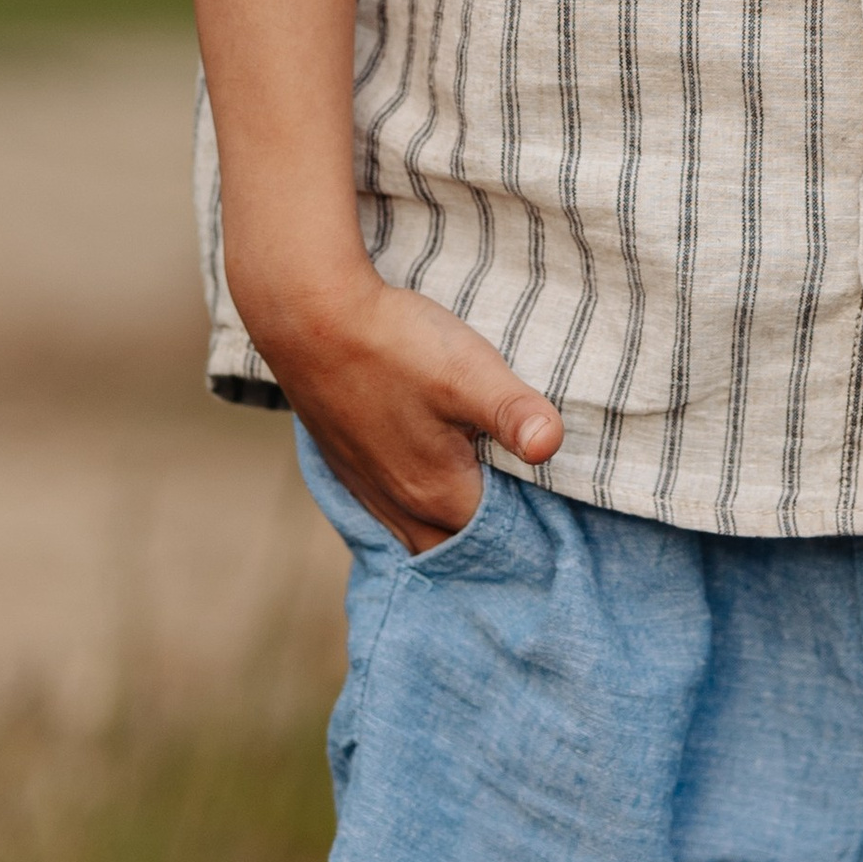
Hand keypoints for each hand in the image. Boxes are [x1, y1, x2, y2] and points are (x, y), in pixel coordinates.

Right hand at [261, 273, 563, 553]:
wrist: (308, 318)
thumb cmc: (392, 344)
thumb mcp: (468, 371)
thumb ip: (514, 412)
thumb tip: (552, 446)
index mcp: (438, 495)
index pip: (497, 539)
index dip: (529, 525)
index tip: (554, 507)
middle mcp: (400, 506)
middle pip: (455, 544)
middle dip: (488, 537)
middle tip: (524, 508)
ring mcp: (367, 488)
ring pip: (418, 532)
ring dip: (448, 527)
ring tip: (480, 502)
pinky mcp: (346, 465)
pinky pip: (388, 510)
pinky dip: (414, 510)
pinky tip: (424, 481)